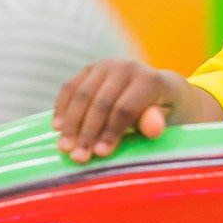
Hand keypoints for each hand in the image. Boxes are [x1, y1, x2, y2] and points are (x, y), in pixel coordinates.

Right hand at [53, 61, 181, 162]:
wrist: (156, 88)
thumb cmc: (160, 112)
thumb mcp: (165, 120)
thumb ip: (157, 122)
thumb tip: (154, 129)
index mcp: (149, 81)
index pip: (125, 108)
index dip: (111, 132)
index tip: (100, 154)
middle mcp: (127, 67)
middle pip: (101, 102)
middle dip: (88, 132)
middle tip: (78, 157)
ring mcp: (106, 65)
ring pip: (82, 95)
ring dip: (71, 123)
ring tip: (64, 148)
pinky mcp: (89, 68)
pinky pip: (70, 88)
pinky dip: (62, 108)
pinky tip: (57, 128)